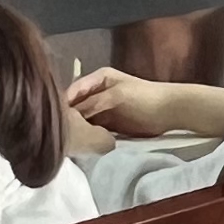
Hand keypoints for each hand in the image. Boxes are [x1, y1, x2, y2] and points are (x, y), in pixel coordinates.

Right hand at [64, 68, 185, 138]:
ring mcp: (101, 110)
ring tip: (63, 141)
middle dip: (66, 117)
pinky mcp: (107, 125)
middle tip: (56, 133)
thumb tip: (71, 114)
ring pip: (80, 119)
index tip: (53, 118)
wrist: (169, 111)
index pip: (73, 90)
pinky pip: (90, 130)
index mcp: (98, 79)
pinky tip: (77, 145)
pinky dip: (85, 136)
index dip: (62, 103)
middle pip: (74, 106)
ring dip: (74, 128)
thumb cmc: (145, 97)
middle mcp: (96, 93)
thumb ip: (94, 103)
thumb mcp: (118, 96)